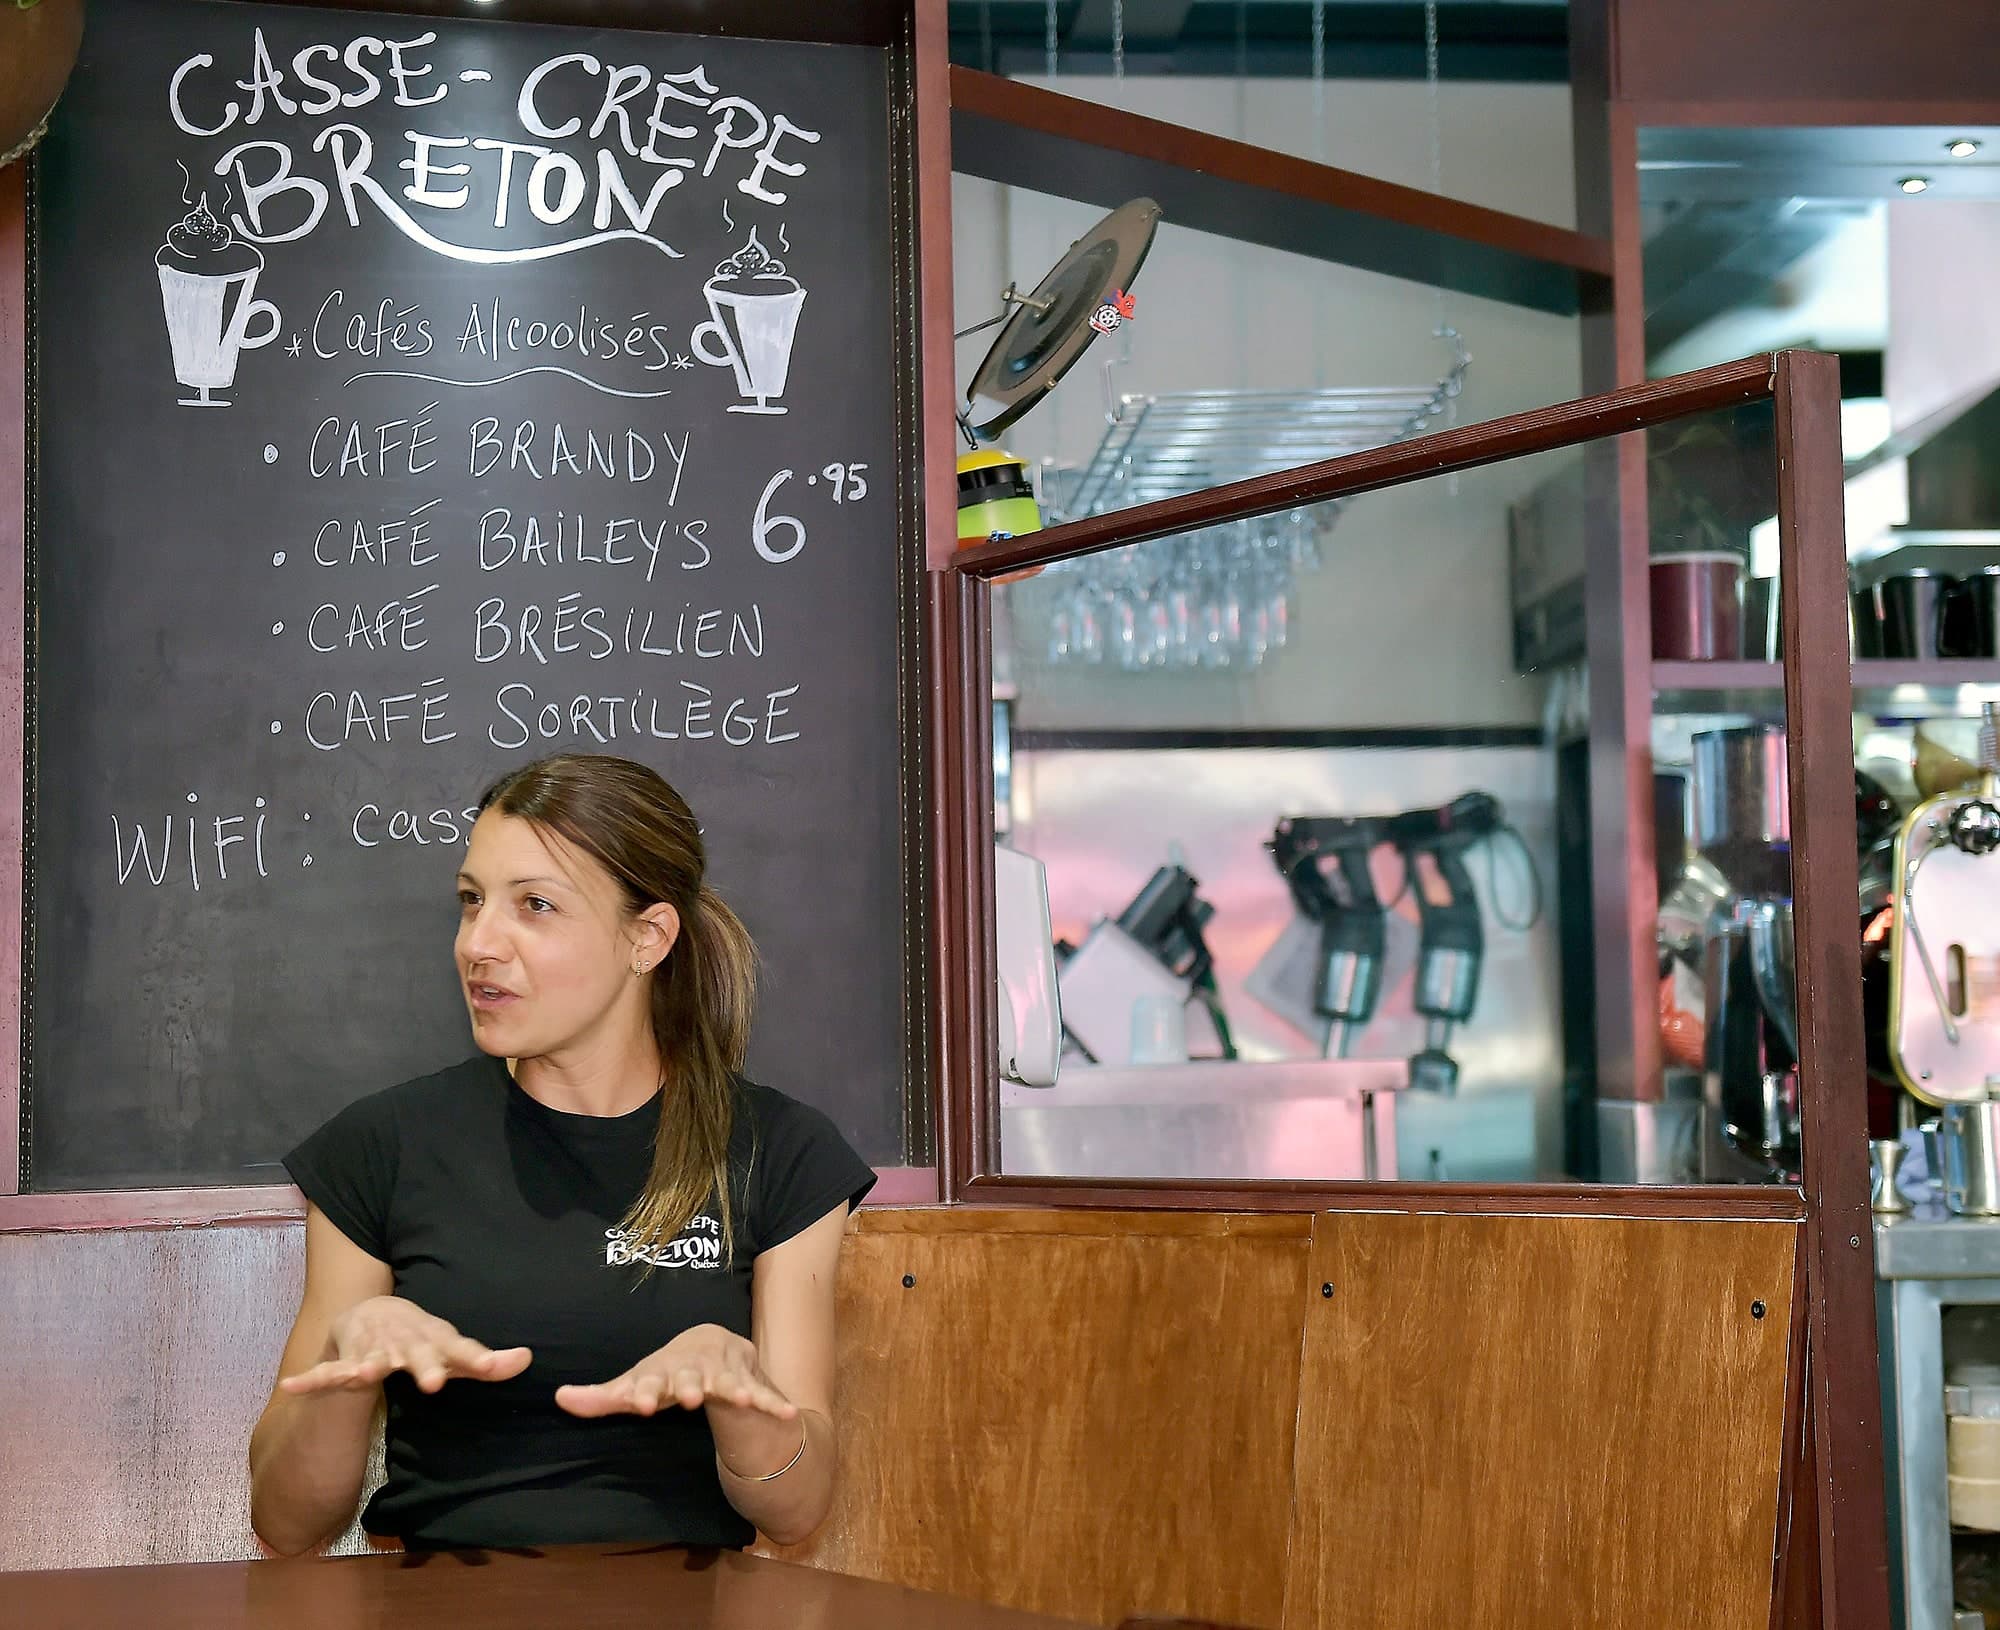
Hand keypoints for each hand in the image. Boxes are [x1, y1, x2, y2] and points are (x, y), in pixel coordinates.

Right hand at [278, 1295, 532, 1396]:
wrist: (376, 1312)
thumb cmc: (423, 1340)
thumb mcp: (455, 1351)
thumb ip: (487, 1362)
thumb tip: (529, 1359)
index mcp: (436, 1341)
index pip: (462, 1350)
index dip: (479, 1359)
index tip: (493, 1366)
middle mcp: (406, 1343)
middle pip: (418, 1355)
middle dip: (425, 1366)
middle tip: (433, 1382)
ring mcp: (374, 1349)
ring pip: (371, 1359)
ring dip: (367, 1366)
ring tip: (362, 1374)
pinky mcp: (345, 1358)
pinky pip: (325, 1373)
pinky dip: (310, 1380)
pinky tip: (292, 1385)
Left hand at [554, 1323, 797, 1421]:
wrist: (710, 1342)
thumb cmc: (664, 1372)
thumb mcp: (634, 1383)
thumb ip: (600, 1397)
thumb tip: (557, 1398)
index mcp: (662, 1371)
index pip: (650, 1381)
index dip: (645, 1391)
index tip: (640, 1402)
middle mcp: (693, 1368)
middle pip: (691, 1377)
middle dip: (689, 1385)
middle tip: (689, 1396)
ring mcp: (724, 1372)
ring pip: (730, 1381)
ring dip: (736, 1388)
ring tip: (743, 1398)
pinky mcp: (749, 1380)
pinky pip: (765, 1393)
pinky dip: (775, 1402)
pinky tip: (789, 1414)